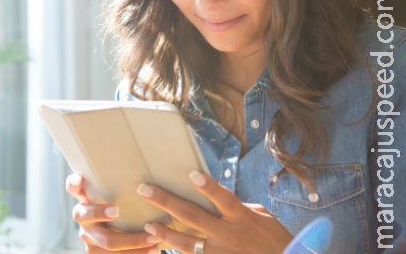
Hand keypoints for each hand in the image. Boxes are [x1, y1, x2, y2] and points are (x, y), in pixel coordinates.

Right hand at [66, 174, 159, 253]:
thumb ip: (124, 184)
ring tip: (155, 238)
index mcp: (86, 198)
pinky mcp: (96, 253)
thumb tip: (149, 158)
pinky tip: (153, 250)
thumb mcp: (122, 195)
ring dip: (132, 241)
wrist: (123, 236)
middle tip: (116, 210)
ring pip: (106, 241)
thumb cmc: (128, 207)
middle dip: (99, 212)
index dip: (74, 183)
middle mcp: (83, 218)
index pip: (72, 187)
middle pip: (84, 215)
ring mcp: (89, 238)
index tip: (81, 179)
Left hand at [137, 171, 292, 253]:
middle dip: (167, 202)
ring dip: (166, 234)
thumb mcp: (262, 217)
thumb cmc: (275, 239)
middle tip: (144, 189)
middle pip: (194, 216)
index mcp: (242, 218)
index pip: (224, 198)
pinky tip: (161, 251)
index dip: (209, 187)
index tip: (193, 174)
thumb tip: (217, 199)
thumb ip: (238, 208)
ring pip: (188, 243)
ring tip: (149, 226)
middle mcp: (229, 235)